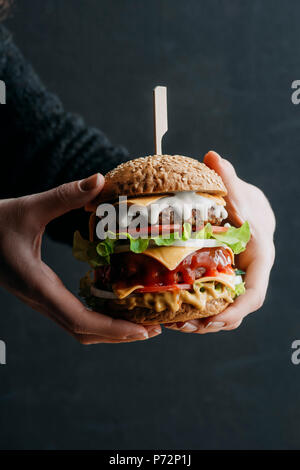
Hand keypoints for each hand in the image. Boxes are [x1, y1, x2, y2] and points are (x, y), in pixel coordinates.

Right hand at [0, 174, 160, 343]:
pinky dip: (97, 318)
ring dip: (109, 330)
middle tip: (152, 328)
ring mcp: (40, 299)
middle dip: (118, 335)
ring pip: (77, 327)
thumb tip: (99, 180)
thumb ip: (63, 195)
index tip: (142, 330)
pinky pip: (72, 314)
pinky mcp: (42, 292)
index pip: (79, 320)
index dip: (113, 329)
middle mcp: (40, 299)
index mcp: (37, 285)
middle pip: (83, 332)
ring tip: (139, 322)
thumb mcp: (28, 207)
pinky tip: (113, 305)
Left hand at [166, 150, 275, 333]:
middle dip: (211, 323)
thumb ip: (227, 178)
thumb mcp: (239, 191)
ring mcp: (234, 279)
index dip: (237, 309)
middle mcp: (248, 273)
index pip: (255, 292)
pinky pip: (212, 299)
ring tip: (173, 325)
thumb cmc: (246, 202)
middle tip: (183, 327)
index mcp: (259, 257)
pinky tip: (172, 309)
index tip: (214, 320)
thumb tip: (213, 156)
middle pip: (236, 309)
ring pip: (223, 309)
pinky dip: (196, 307)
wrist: (250, 209)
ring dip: (200, 321)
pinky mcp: (220, 279)